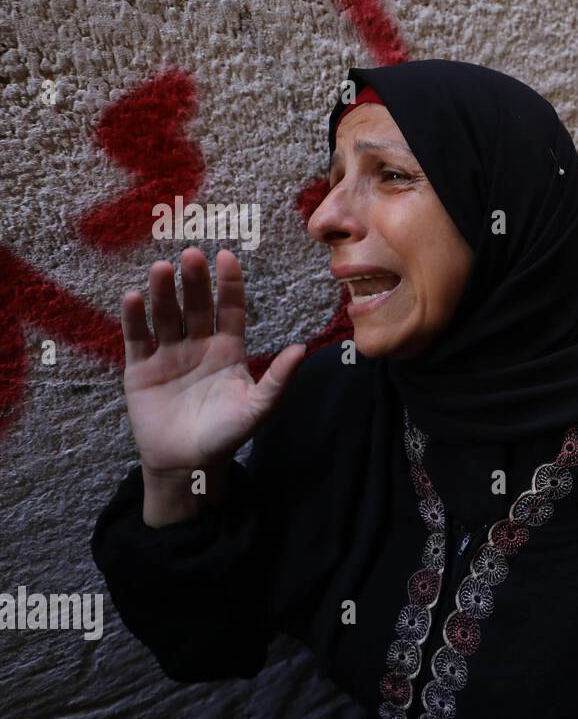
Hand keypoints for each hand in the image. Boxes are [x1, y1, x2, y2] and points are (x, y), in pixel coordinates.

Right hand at [121, 248, 304, 477]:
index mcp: (228, 349)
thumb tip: (302, 349)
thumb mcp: (258, 407)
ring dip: (163, 292)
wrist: (188, 464)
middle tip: (191, 255)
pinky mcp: (140, 368)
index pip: (229, 308)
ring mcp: (168, 354)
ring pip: (166, 315)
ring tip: (162, 268)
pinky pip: (137, 338)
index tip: (226, 256)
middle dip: (194, 281)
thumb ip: (279, 379)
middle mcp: (198, 345)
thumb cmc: (227, 434)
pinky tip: (134, 297)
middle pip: (196, 306)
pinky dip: (134, 318)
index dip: (228, 284)